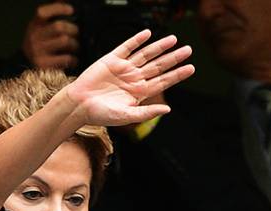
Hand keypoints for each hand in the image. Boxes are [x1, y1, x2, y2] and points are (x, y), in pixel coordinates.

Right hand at [22, 2, 79, 69]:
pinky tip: (73, 60)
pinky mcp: (43, 64)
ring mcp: (38, 50)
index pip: (43, 12)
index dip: (58, 8)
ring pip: (64, 41)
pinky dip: (73, 59)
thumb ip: (52, 16)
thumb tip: (68, 5)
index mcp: (34, 25)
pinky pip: (66, 58)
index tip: (71, 10)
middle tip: (76, 34)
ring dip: (75, 44)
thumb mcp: (41, 28)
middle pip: (58, 26)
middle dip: (73, 29)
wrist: (25, 65)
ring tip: (75, 47)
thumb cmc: (40, 44)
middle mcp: (34, 36)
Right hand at [64, 30, 193, 127]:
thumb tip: (167, 110)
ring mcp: (124, 68)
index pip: (163, 81)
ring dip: (159, 47)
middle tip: (188, 50)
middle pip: (158, 66)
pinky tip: (147, 34)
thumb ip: (147, 113)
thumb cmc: (101, 114)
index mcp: (139, 92)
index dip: (177, 74)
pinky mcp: (112, 60)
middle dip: (173, 58)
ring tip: (173, 40)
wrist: (79, 105)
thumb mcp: (126, 116)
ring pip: (146, 55)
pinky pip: (127, 47)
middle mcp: (134, 78)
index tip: (191, 68)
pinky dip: (137, 40)